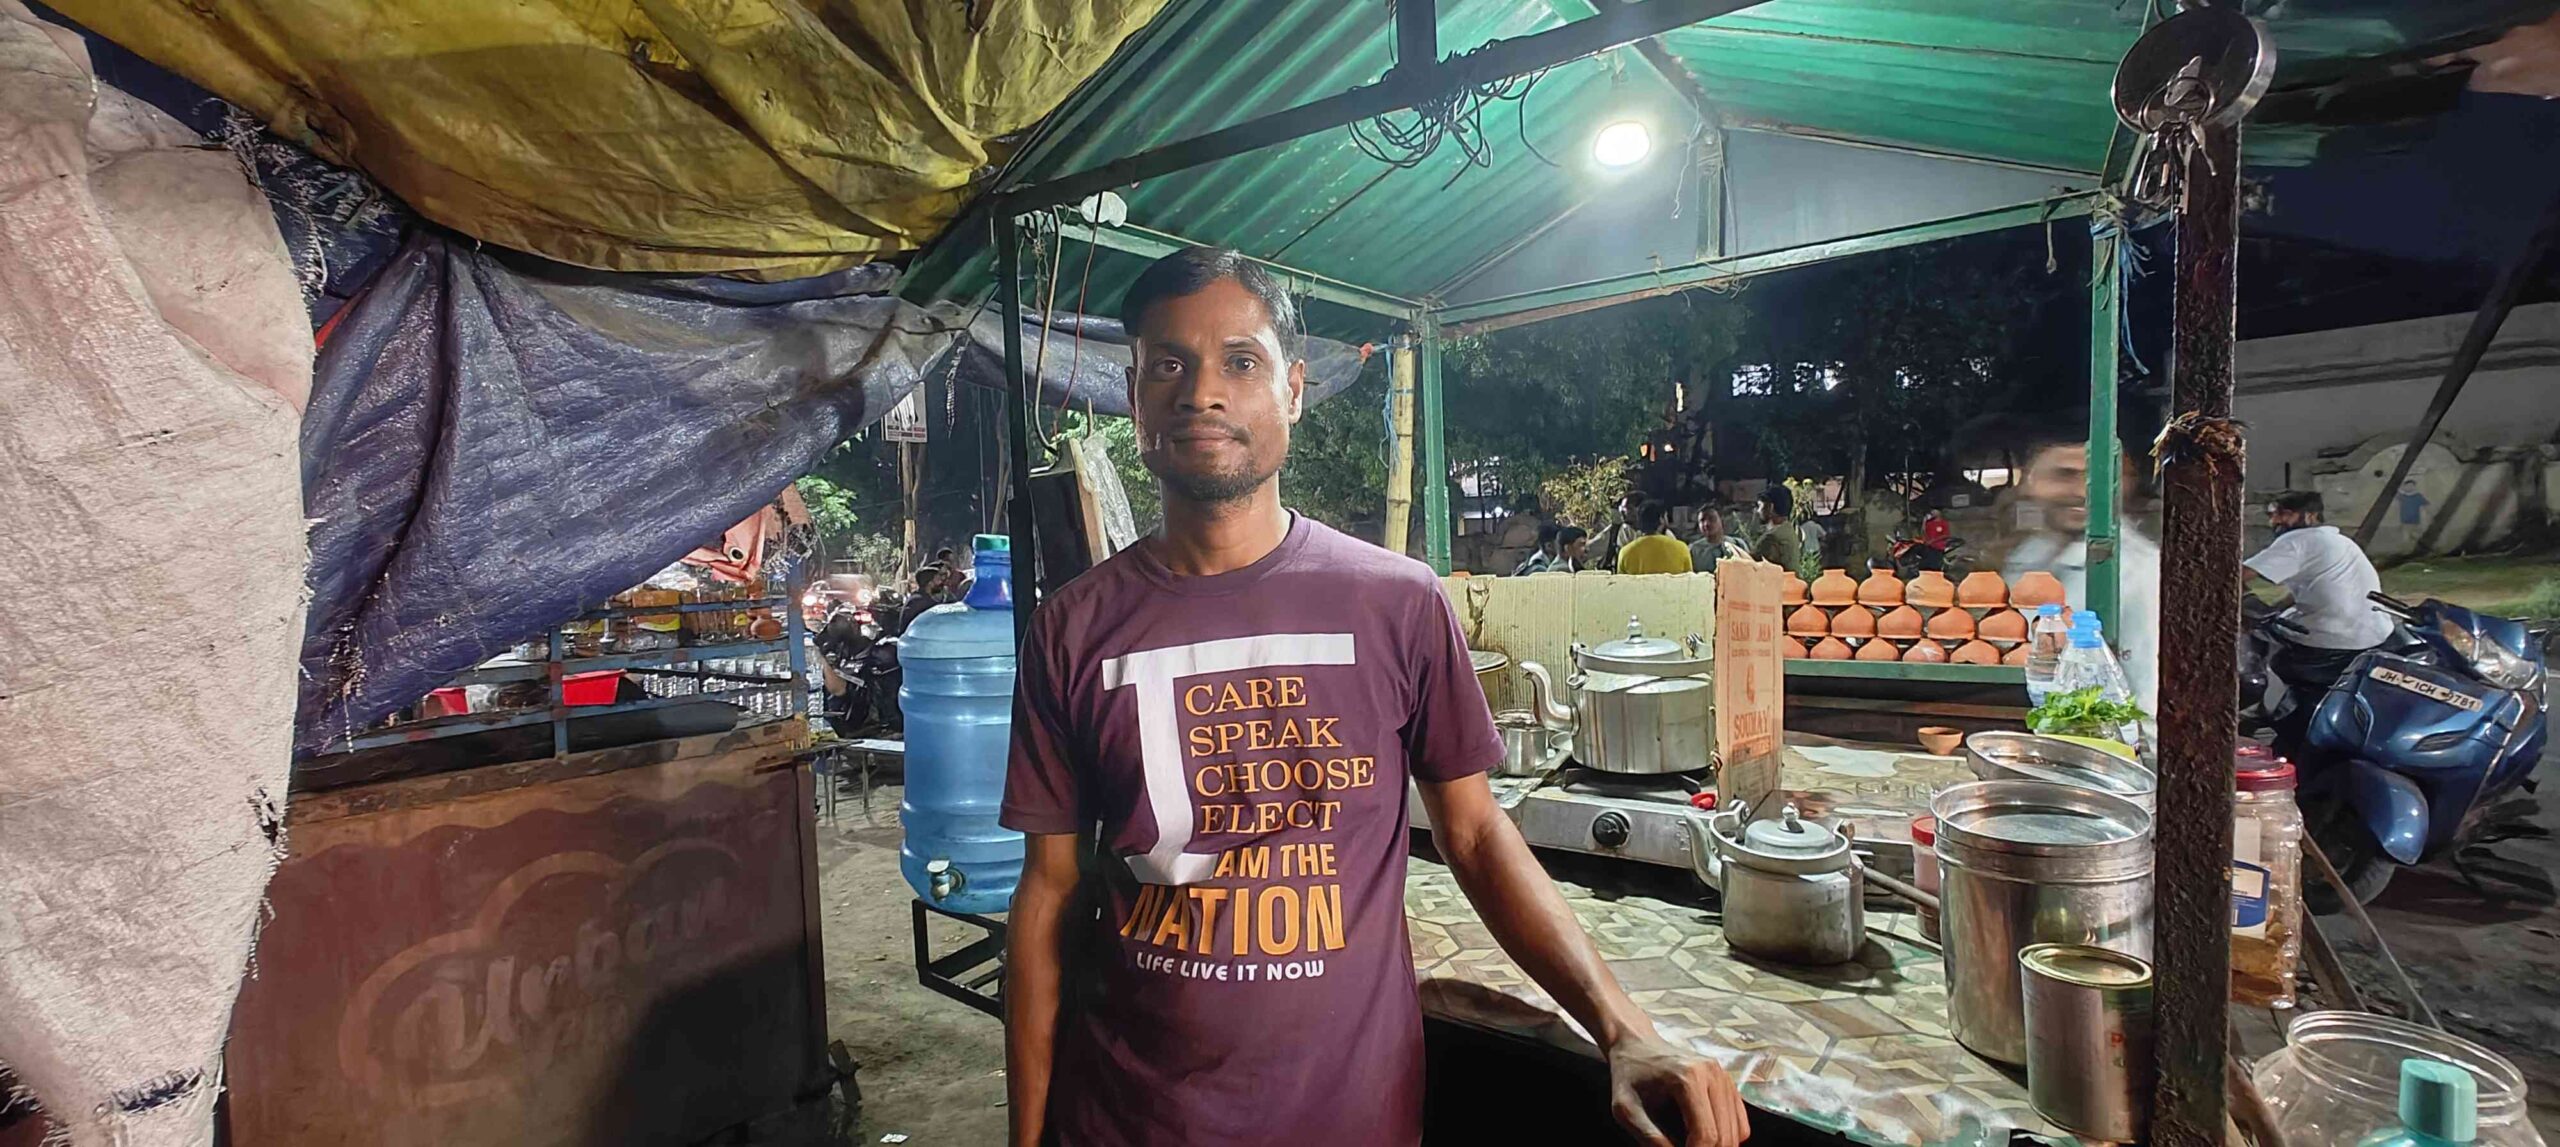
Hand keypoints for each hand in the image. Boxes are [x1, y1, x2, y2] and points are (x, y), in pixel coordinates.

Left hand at [1605, 1034, 1748, 1146]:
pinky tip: (1702, 1135)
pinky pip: (1740, 1123)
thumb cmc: (1629, 1077)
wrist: (1637, 1046)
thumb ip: (1650, 1138)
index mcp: (1688, 1078)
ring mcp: (1725, 1077)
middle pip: (1724, 1136)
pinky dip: (1726, 1136)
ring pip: (1737, 1132)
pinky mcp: (1729, 1083)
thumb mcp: (1625, 1110)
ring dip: (1716, 1146)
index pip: (1705, 1134)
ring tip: (1690, 1144)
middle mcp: (1713, 1074)